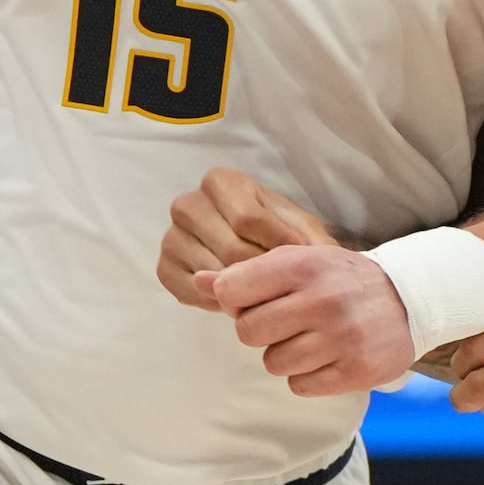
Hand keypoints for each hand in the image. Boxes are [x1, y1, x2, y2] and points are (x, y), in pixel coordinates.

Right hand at [158, 169, 347, 309]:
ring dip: (242, 290)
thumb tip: (319, 257)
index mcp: (220, 182)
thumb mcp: (298, 226)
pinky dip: (219, 302)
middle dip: (262, 272)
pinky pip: (192, 292)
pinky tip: (238, 299)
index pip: (248, 220)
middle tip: (285, 286)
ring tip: (266, 294)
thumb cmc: (275, 230)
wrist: (248, 246)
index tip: (301, 263)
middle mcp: (188, 204)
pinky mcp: (164, 268)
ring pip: (211, 274)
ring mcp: (172, 237)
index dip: (278, 247)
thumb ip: (312, 238)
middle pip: (230, 250)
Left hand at [202, 244, 414, 396]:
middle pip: (248, 333)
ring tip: (311, 338)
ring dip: (286, 355)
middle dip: (261, 331)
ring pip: (274, 363)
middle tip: (287, 322)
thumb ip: (246, 274)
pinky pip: (301, 386)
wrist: (408, 298)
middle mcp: (323, 299)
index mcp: (304, 265)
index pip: (232, 291)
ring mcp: (343, 337)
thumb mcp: (297, 263)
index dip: (237, 300)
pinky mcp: (358, 370)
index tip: (257, 300)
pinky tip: (328, 356)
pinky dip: (308, 376)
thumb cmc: (339, 279)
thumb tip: (198, 281)